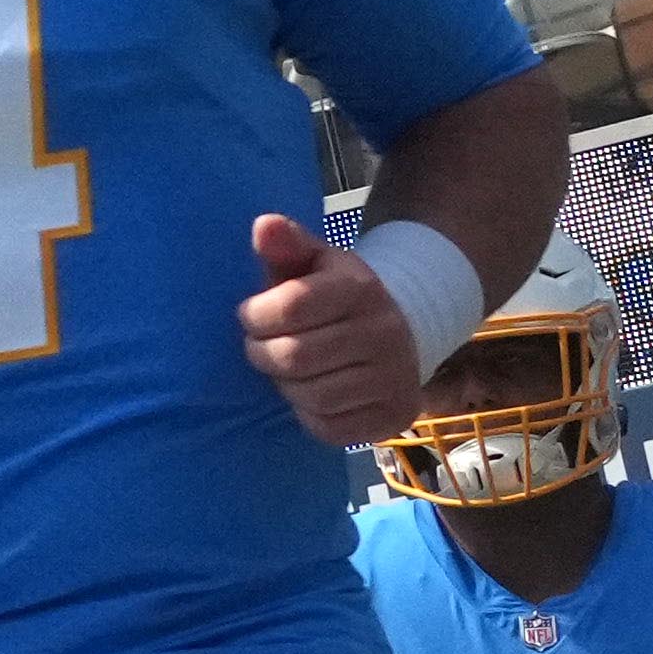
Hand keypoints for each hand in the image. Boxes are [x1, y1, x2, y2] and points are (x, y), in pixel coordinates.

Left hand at [245, 213, 441, 448]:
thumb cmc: (336, 295)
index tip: (250, 315)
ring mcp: (394, 378)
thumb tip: (264, 225)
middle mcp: (385, 333)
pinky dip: (308, 414)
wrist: (401, 332)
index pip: (290, 307)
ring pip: (310, 396)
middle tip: (260, 346)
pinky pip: (328, 427)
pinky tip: (311, 393)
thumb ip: (286, 245)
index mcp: (362, 288)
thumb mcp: (313, 262)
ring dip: (284, 385)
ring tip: (287, 369)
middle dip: (262, 353)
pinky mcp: (394, 416)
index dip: (255, 316)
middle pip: (294, 357)